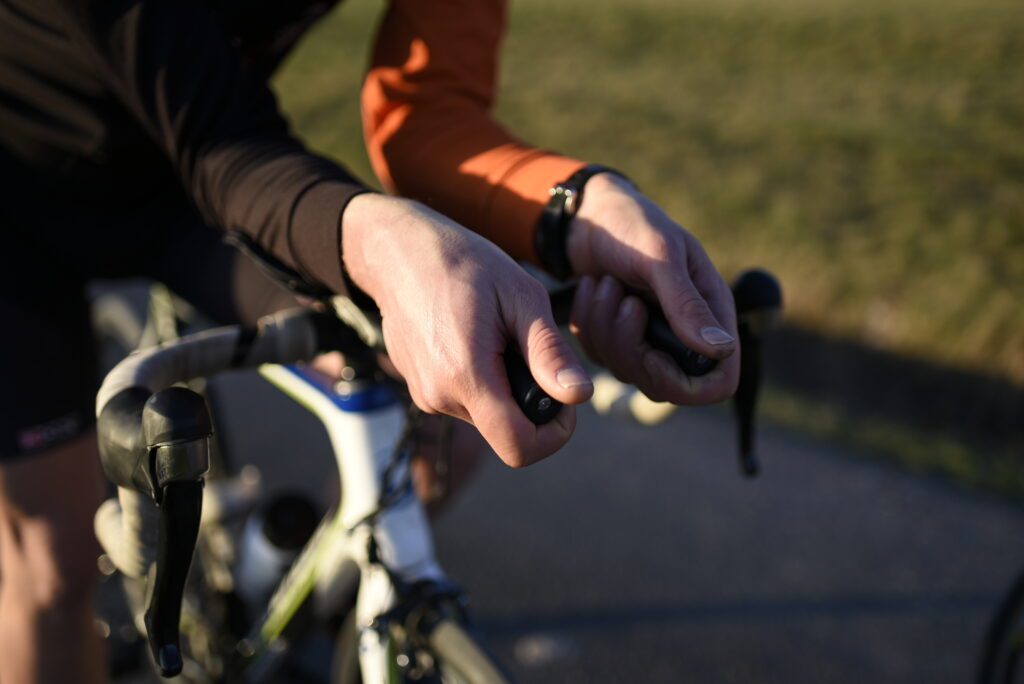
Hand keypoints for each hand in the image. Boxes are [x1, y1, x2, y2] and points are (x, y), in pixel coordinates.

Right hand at [341, 194, 593, 466]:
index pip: (519, 447)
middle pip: (505, 430)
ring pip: (486, 415)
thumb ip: (548, 351)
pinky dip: (482, 379)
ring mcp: (425, 396)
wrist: (399, 251)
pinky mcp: (419, 388)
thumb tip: (580, 394)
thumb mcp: (521, 296)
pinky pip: (464, 400)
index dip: (554, 434)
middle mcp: (439, 397)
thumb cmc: (464, 264)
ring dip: (505, 386)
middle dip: (529, 399)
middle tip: (527, 346)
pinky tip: (474, 335)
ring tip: (496, 333)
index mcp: (467, 376)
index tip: (563, 399)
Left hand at [565, 173, 738, 404]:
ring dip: (606, 328)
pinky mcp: (616, 337)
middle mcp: (684, 334)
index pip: (719, 381)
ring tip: (606, 283)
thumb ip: (686, 303)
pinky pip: (598, 356)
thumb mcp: (661, 256)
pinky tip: (592, 289)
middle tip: (623, 301)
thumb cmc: (633, 224)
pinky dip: (588, 323)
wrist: (589, 215)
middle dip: (631, 348)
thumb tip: (720, 349)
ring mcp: (648, 339)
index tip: (653, 357)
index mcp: (712, 313)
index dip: (688, 386)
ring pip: (626, 371)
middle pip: (664, 385)